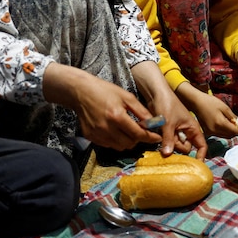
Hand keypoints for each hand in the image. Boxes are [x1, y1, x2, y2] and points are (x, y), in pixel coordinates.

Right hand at [43, 62, 161, 150]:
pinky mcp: (90, 137)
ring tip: (128, 130)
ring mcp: (97, 134)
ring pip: (119, 147)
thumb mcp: (126, 96)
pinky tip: (116, 130)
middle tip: (140, 131)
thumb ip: (141, 111)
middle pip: (129, 144)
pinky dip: (115, 141)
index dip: (150, 137)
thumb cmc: (105, 91)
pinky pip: (108, 145)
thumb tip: (153, 123)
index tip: (157, 137)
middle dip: (138, 139)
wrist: (80, 92)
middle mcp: (107, 128)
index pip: (138, 134)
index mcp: (117, 116)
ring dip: (127, 141)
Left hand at [130, 61, 207, 158]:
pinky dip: (163, 142)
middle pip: (185, 148)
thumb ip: (169, 139)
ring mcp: (176, 132)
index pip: (201, 145)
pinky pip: (167, 142)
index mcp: (192, 128)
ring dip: (168, 144)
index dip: (200, 155)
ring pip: (174, 146)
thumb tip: (168, 155)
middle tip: (169, 138)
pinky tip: (158, 136)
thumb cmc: (167, 104)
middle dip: (177, 147)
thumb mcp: (168, 123)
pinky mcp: (167, 131)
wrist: (156, 93)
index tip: (196, 165)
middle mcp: (186, 131)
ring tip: (162, 133)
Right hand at [182, 85, 237, 138]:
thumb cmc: (210, 102)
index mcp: (220, 124)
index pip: (236, 131)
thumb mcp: (224, 107)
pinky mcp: (208, 132)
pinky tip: (231, 125)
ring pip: (227, 135)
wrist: (196, 102)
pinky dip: (227, 131)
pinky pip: (221, 134)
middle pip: (232, 135)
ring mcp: (211, 132)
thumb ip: (234, 117)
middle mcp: (215, 131)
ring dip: (234, 132)